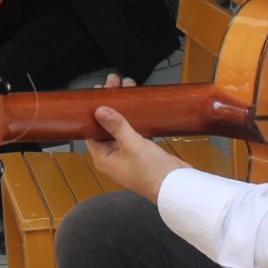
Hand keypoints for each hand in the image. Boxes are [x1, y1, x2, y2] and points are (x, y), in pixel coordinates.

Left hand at [84, 73, 187, 201]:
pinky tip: (138, 102)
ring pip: (120, 124)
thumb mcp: (132, 145)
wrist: (177, 186)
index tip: (98, 91)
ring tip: (127, 84)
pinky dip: (134, 115)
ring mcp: (126, 152)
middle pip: (105, 124)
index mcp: (103, 157)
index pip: (91, 129)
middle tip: (114, 81)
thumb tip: (99, 109)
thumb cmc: (151, 171)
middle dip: (110, 102)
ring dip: (123, 105)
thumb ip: (116, 126)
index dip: (93, 109)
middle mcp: (112, 155)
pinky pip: (132, 128)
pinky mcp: (140, 150)